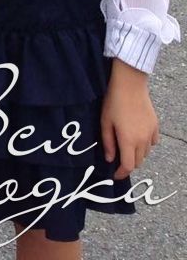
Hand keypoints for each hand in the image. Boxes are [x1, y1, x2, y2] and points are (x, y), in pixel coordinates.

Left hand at [101, 61, 158, 179]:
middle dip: (128, 164)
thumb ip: (107, 142)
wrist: (130, 85)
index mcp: (128, 141)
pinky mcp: (156, 127)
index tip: (114, 175)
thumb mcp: (105, 122)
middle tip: (118, 160)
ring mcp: (151, 134)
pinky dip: (145, 145)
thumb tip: (110, 159)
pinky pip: (152, 143)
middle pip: (137, 162)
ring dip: (136, 154)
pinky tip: (137, 137)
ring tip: (125, 146)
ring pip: (145, 153)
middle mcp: (143, 141)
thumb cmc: (113, 102)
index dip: (121, 173)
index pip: (127, 166)